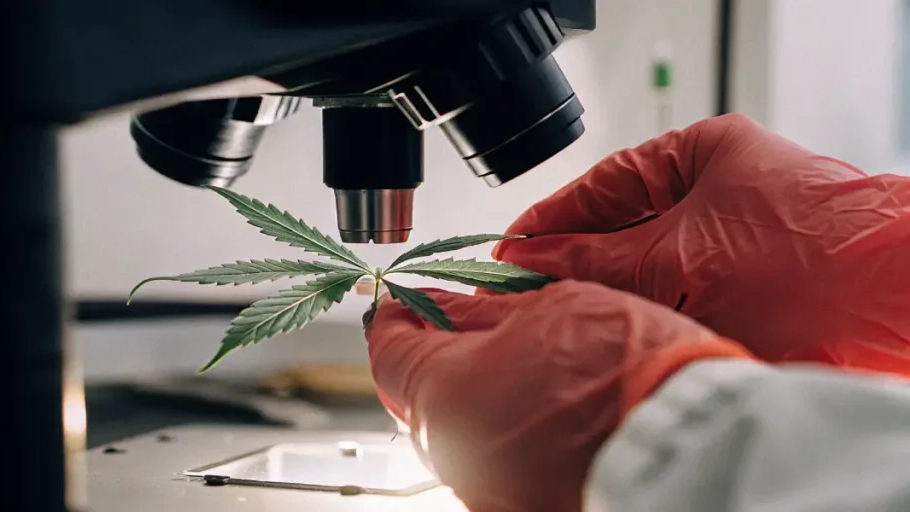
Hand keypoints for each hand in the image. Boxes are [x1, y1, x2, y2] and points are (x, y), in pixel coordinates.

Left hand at [365, 281, 752, 511]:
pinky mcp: (518, 507)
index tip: (410, 304)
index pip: (390, 351)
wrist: (691, 444)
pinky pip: (495, 460)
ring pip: (460, 431)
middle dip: (441, 355)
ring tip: (527, 364)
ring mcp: (485, 489)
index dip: (399, 318)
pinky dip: (507, 430)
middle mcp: (453, 453)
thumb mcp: (549, 311)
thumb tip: (449, 306)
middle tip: (473, 325)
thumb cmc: (627, 374)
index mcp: (444, 395)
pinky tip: (545, 407)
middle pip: (421, 395)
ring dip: (478, 393)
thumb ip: (485, 312)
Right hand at [493, 113, 909, 373]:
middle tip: (526, 289)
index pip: (606, 183)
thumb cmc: (804, 259)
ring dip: (610, 292)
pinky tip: (617, 330)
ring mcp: (735, 242)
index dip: (553, 218)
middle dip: (576, 260)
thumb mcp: (674, 256)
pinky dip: (646, 313)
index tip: (511, 248)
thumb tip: (529, 258)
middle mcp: (719, 194)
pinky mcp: (748, 287)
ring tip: (563, 313)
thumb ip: (593, 259)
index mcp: (704, 155)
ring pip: (649, 267)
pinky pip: (677, 296)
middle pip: (624, 227)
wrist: (892, 309)